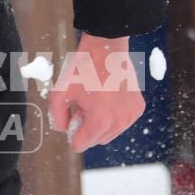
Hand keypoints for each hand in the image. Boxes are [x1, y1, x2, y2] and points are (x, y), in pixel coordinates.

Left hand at [49, 34, 145, 152]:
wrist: (106, 48)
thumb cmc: (82, 69)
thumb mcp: (59, 93)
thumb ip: (56, 118)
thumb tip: (63, 130)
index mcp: (100, 120)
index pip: (80, 145)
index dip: (72, 132)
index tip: (73, 114)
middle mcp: (119, 122)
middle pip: (95, 141)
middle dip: (86, 128)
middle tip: (83, 105)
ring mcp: (130, 116)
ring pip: (109, 134)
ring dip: (100, 124)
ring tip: (95, 101)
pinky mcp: (137, 109)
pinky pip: (121, 124)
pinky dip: (112, 117)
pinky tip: (107, 99)